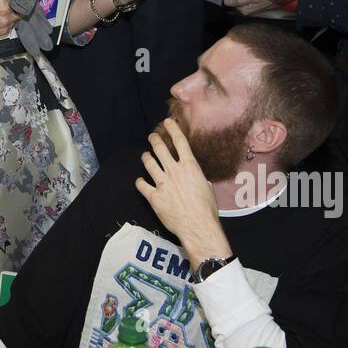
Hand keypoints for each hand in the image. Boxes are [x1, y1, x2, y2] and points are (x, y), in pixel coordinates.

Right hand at [0, 0, 19, 39]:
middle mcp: (6, 9)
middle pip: (18, 4)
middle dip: (14, 2)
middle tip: (10, 2)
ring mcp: (6, 22)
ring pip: (16, 15)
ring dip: (13, 13)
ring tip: (6, 12)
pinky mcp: (4, 31)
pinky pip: (10, 25)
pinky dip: (8, 22)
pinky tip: (0, 20)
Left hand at [135, 118, 228, 265]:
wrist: (197, 225)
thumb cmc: (207, 208)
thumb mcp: (207, 187)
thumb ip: (198, 178)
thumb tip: (196, 178)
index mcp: (190, 166)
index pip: (180, 141)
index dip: (172, 128)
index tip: (167, 121)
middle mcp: (174, 170)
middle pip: (160, 149)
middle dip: (154, 140)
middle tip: (152, 137)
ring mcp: (162, 182)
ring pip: (149, 163)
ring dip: (145, 157)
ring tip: (144, 155)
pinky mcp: (153, 196)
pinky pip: (141, 184)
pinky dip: (140, 182)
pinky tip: (140, 181)